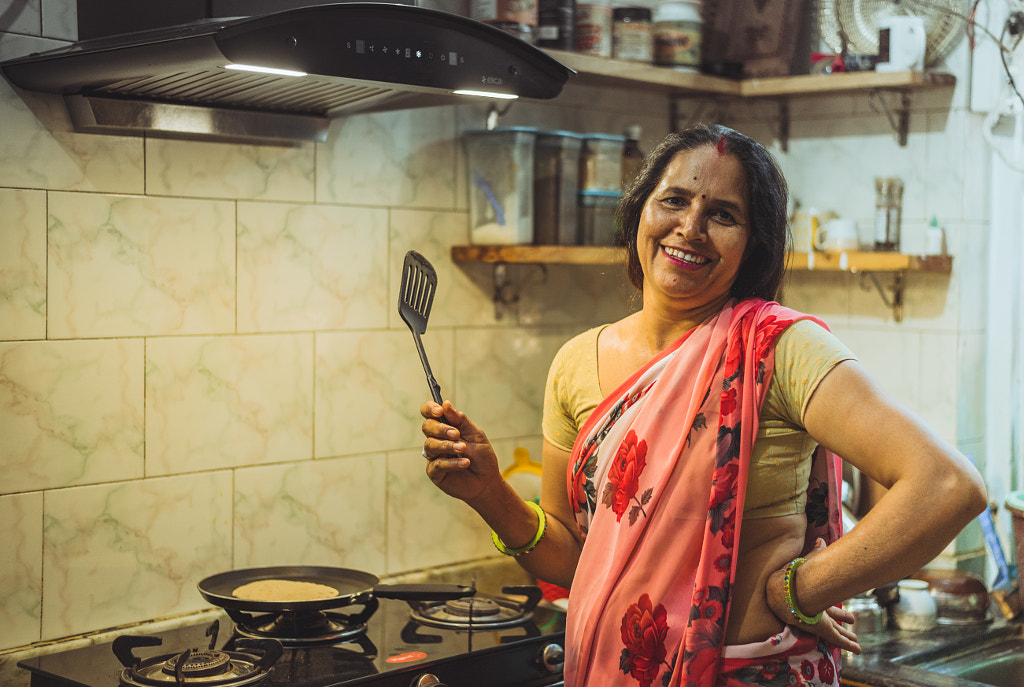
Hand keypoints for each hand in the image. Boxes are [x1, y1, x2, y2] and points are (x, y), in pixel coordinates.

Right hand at [419, 400, 502, 502]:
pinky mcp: (434, 472)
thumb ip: (460, 420)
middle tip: (457, 434)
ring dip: (447, 446)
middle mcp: (437, 440)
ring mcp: (434, 456)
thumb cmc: (482, 457)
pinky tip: (465, 463)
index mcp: (445, 427)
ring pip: (430, 445)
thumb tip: (445, 404)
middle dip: (441, 429)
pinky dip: (451, 462)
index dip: (430, 409)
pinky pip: (437, 464)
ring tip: (463, 449)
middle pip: (427, 427)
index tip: (439, 411)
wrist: (487, 481)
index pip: (430, 413)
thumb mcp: (475, 435)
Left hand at [766, 539, 861, 654]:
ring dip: (846, 636)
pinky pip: (838, 640)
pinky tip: (858, 650)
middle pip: (831, 617)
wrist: (783, 591)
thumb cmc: (794, 576)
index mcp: (812, 596)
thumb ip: (816, 553)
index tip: (842, 604)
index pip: (826, 602)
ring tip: (856, 642)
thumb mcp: (809, 563)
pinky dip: (848, 645)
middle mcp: (815, 611)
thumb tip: (821, 540)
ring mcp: (819, 622)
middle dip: (841, 621)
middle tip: (852, 621)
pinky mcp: (822, 630)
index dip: (835, 604)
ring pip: (836, 631)